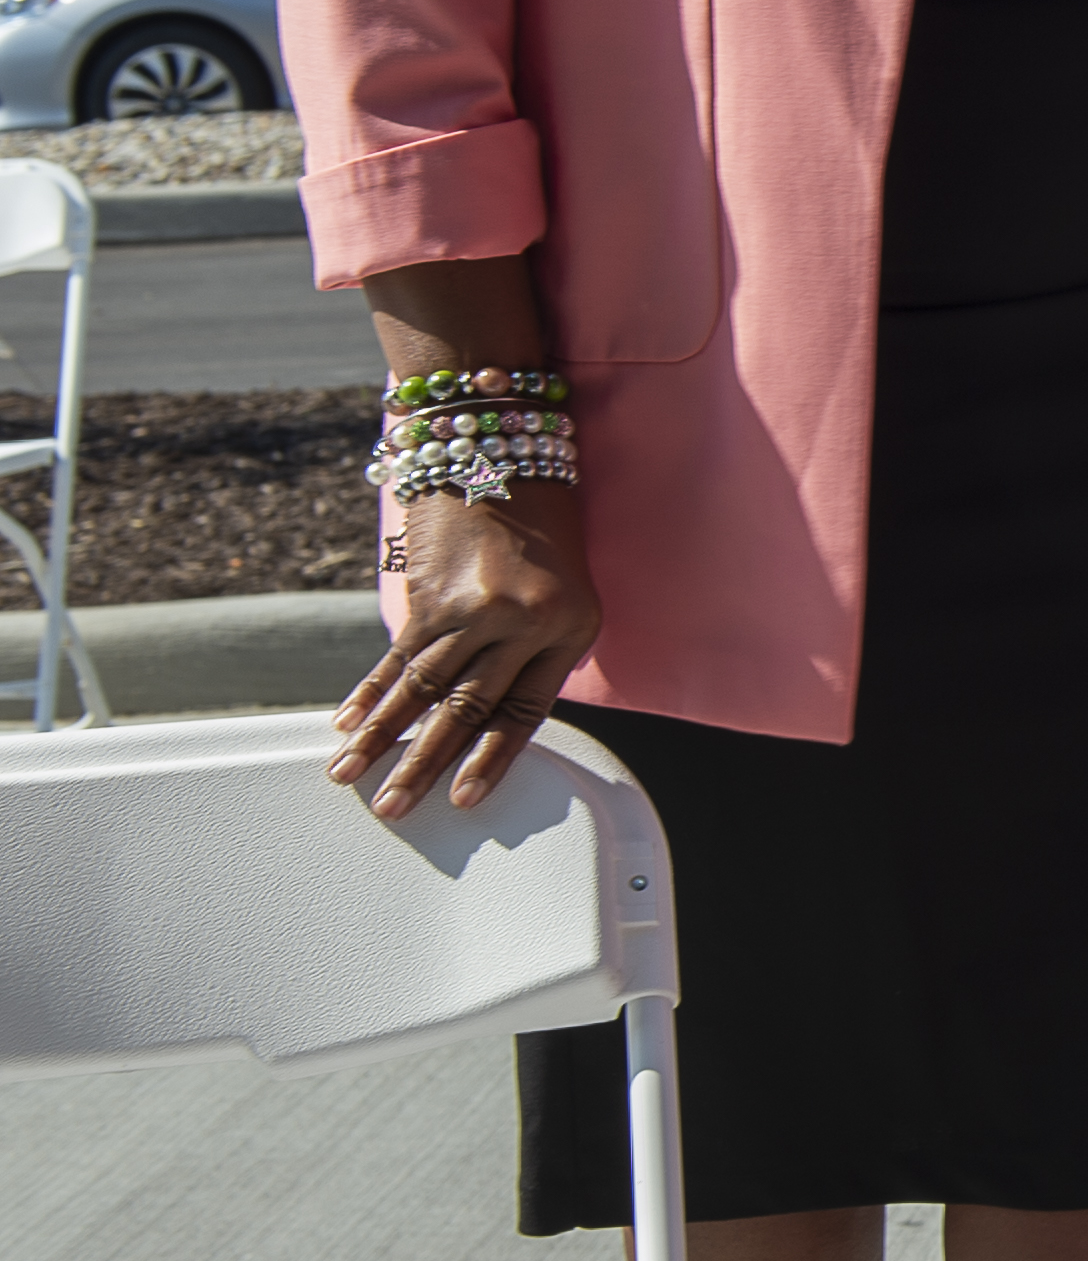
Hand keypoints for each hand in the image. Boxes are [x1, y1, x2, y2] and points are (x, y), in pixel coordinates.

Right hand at [330, 484, 601, 819]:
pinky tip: (344, 724)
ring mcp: (470, 610)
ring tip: (349, 776)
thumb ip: (539, 649)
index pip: (524, 713)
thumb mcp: (569, 590)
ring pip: (420, 690)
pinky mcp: (428, 594)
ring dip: (381, 738)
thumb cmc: (546, 526)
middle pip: (466, 710)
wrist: (501, 453)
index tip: (465, 798)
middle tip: (394, 806)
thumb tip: (494, 712)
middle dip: (425, 763)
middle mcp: (520, 624)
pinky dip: (369, 692)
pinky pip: (395, 655)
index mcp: (567, 628)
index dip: (491, 760)